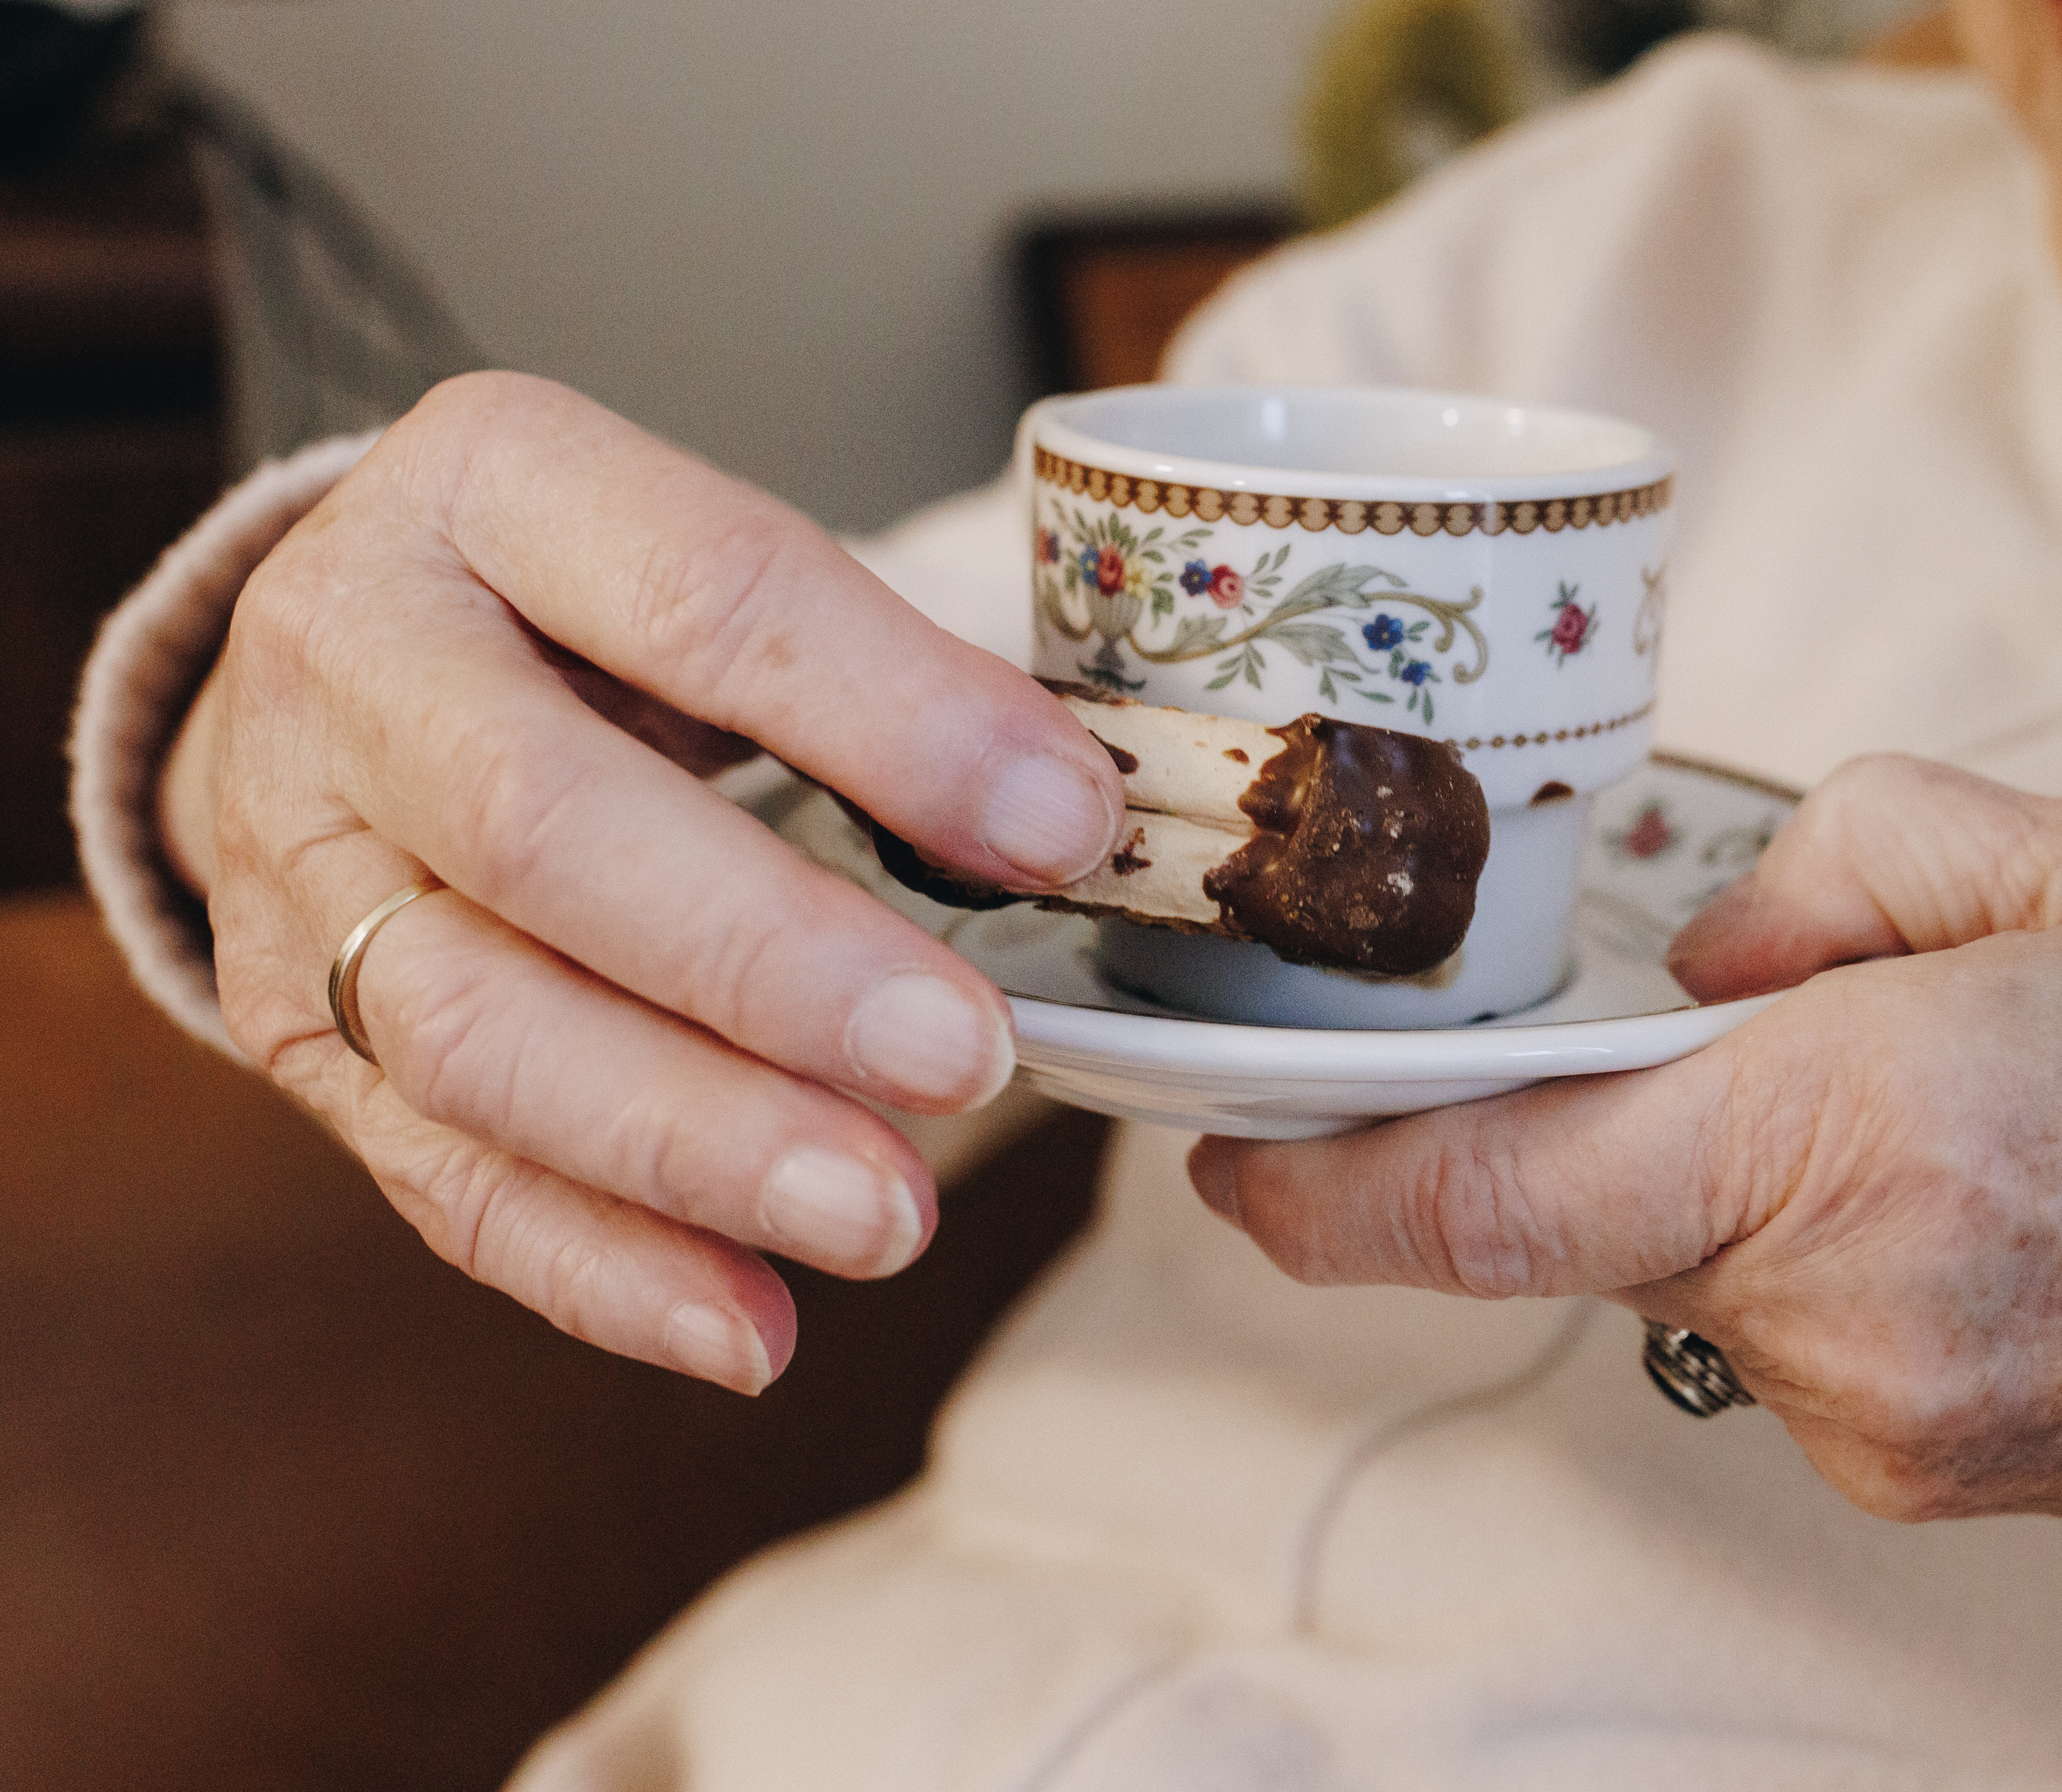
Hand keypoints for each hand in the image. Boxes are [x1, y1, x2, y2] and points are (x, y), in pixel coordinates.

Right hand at [162, 373, 1125, 1391]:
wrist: (348, 658)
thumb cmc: (588, 610)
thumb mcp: (711, 564)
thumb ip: (875, 676)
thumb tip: (1068, 825)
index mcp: (491, 485)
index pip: (702, 597)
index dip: (893, 720)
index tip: (1064, 829)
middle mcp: (354, 658)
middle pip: (541, 830)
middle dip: (771, 967)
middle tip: (962, 1064)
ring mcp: (296, 857)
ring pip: (469, 1031)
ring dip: (693, 1148)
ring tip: (884, 1220)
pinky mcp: (291, 1027)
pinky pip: (433, 1172)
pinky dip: (602, 1270)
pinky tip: (752, 1328)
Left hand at [1189, 755, 2061, 1517]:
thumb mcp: (2055, 859)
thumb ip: (1822, 871)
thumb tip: (1705, 960)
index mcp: (1854, 1126)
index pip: (1494, 1190)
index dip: (1322, 1182)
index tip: (1228, 1158)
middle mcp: (1840, 1305)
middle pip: (1600, 1209)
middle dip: (1630, 1116)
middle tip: (1758, 1035)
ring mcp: (1875, 1414)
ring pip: (1700, 1271)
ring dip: (1753, 1179)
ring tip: (1936, 1110)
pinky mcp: (1916, 1469)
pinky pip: (1789, 1338)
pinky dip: (1824, 1253)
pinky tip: (1967, 1197)